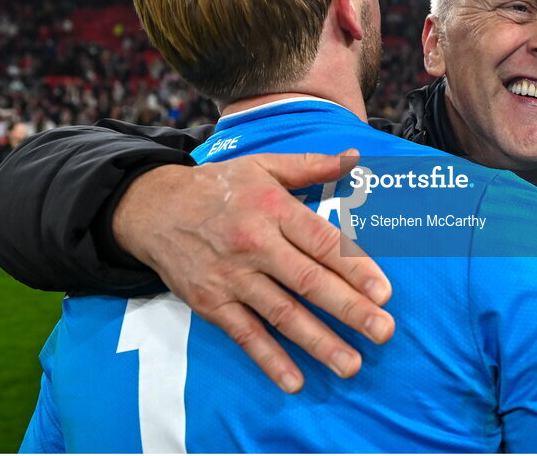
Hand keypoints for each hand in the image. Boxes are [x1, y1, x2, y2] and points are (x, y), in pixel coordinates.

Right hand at [113, 150, 394, 393]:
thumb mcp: (262, 165)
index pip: (322, 242)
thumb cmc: (217, 187)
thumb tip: (353, 157)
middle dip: (349, 309)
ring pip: (282, 314)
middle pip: (309, 282)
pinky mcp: (211, 303)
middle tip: (383, 331)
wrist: (152, 208)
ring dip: (318, 342)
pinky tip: (295, 381)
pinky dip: (270, 359)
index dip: (355, 267)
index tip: (384, 292)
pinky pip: (245, 335)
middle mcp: (255, 244)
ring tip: (351, 364)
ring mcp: (232, 278)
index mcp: (274, 208)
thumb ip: (310, 164)